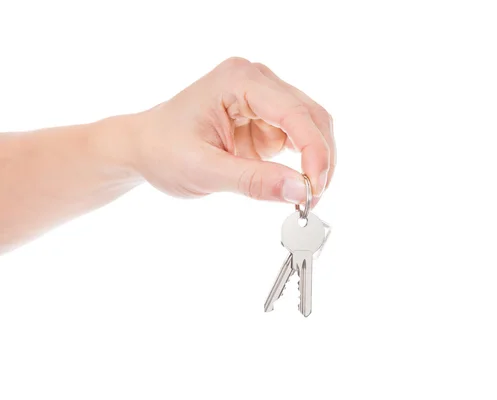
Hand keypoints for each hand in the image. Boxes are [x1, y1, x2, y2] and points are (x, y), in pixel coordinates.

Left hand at [129, 57, 335, 203]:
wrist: (144, 148)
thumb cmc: (163, 151)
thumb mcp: (204, 170)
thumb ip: (254, 181)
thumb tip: (300, 191)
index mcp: (238, 81)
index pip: (293, 112)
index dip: (314, 150)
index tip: (315, 188)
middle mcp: (257, 80)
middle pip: (311, 116)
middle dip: (320, 159)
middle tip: (312, 198)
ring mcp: (264, 97)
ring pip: (312, 127)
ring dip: (316, 161)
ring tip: (306, 196)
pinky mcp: (266, 117)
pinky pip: (299, 138)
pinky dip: (304, 163)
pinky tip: (297, 183)